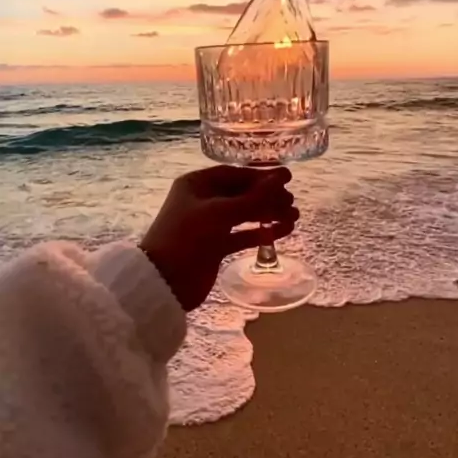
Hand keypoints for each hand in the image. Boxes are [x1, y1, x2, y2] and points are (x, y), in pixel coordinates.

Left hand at [139, 165, 297, 310]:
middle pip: (241, 194)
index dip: (260, 176)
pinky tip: (282, 232)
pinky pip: (242, 235)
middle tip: (292, 202)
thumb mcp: (220, 214)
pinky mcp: (215, 246)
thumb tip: (281, 178)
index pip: (234, 174)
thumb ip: (253, 198)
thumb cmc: (187, 238)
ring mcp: (208, 224)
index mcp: (196, 184)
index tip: (286, 178)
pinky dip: (260, 233)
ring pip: (244, 215)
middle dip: (267, 197)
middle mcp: (202, 200)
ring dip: (268, 214)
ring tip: (294, 218)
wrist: (164, 283)